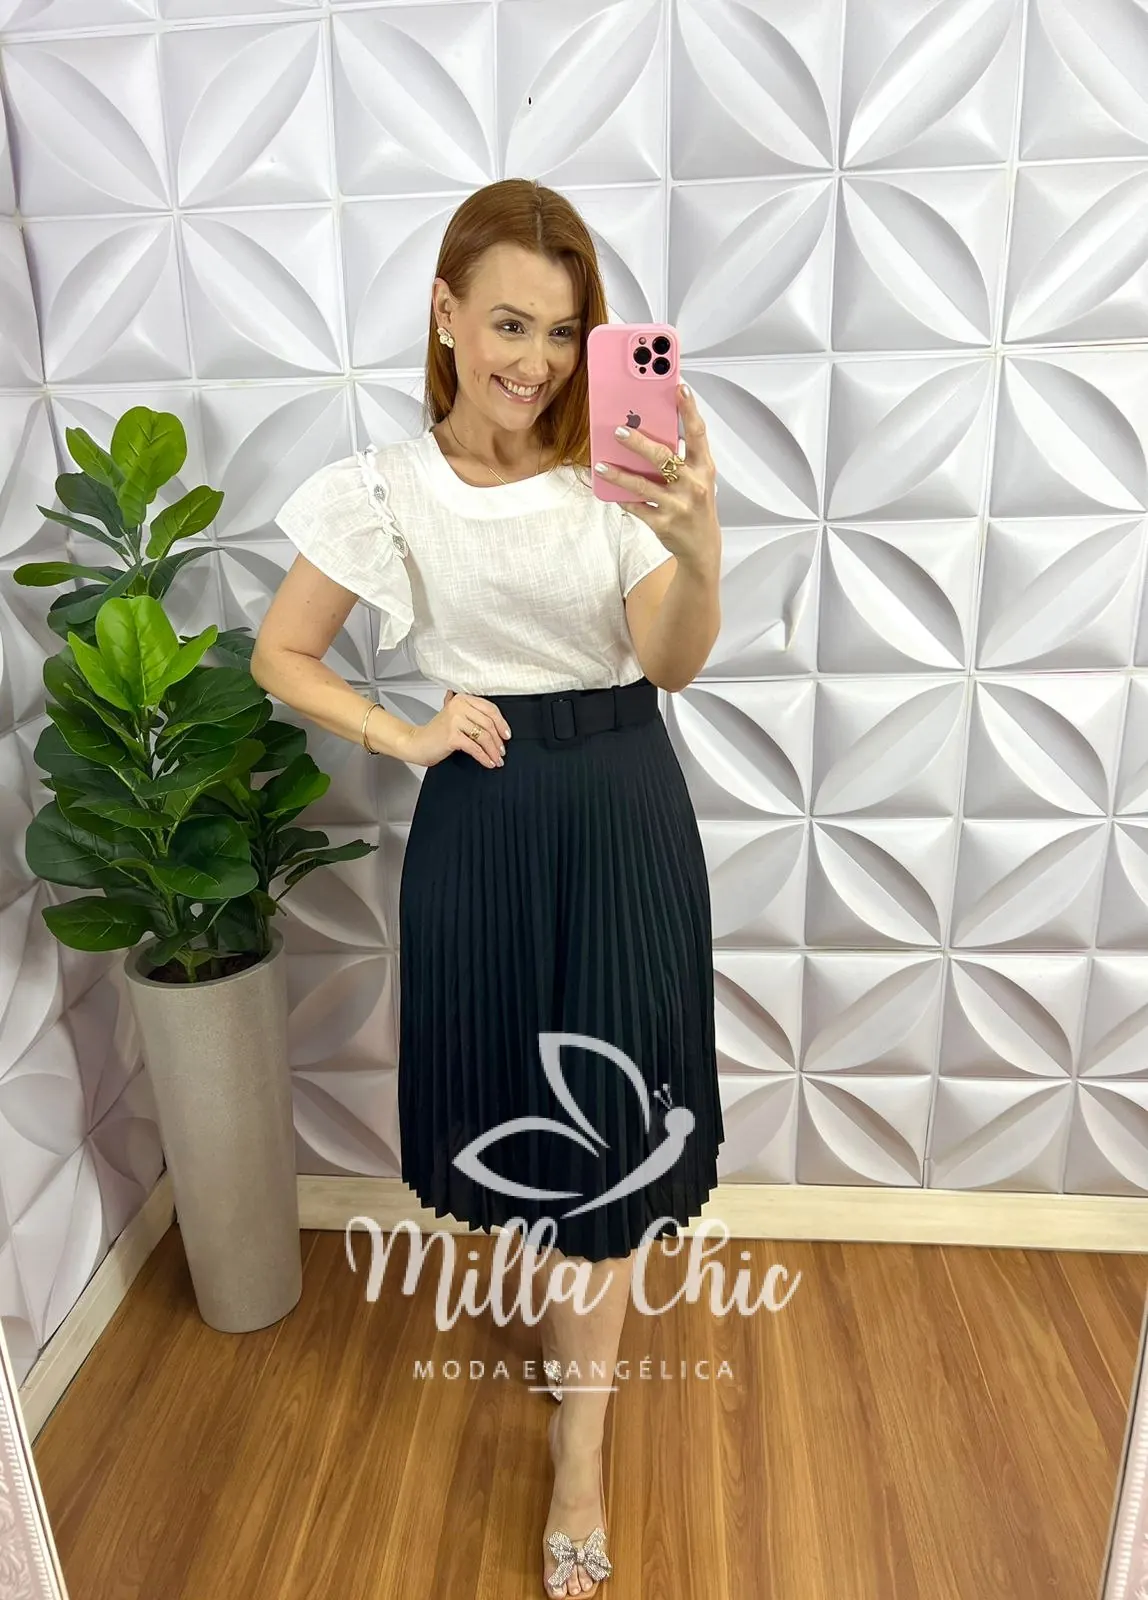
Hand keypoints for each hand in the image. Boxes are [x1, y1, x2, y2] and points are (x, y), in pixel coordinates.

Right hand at [397, 688, 510, 769]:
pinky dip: (484, 757)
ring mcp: (455, 720)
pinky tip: (488, 762)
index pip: (490, 709)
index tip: (506, 734)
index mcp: (462, 699)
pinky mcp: (452, 736)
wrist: (416, 743)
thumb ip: (471, 713)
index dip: (501, 723)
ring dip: (493, 750)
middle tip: (502, 751)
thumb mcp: (454, 716)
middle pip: (489, 723)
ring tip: (496, 759)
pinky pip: (475, 747)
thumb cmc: (436, 733)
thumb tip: (498, 723)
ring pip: (483, 736)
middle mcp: (458, 706)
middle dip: (498, 740)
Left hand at [594, 383, 720, 570]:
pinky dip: (622, 498)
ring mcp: (678, 505)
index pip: (698, 433)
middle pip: (664, 457)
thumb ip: (682, 456)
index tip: (679, 387)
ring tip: (601, 464)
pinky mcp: (663, 523)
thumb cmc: (696, 505)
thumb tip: (652, 428)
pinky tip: (608, 489)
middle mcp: (693, 485)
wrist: (701, 546)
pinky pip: (636, 507)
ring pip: (643, 485)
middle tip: (618, 430)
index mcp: (705, 468)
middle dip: (639, 442)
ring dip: (619, 474)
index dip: (689, 409)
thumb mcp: (698, 478)